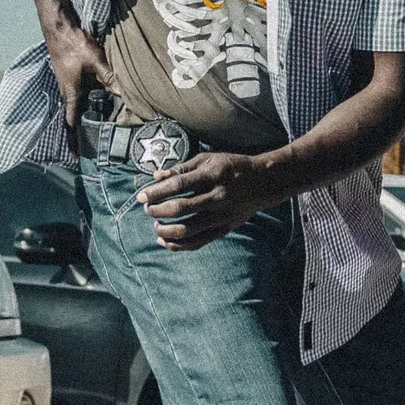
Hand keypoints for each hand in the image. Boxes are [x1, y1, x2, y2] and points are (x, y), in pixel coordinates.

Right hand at [47, 22, 116, 142]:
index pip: (71, 122)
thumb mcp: (94, 60)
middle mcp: (68, 91)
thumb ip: (108, 76)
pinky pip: (82, 92)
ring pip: (80, 104)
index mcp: (71, 93)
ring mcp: (69, 82)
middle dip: (81, 132)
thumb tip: (123, 93)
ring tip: (98, 128)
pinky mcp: (72, 74)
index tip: (75, 157)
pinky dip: (90, 99)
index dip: (74, 140)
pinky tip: (101, 99)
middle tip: (89, 148)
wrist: (58, 26)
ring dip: (87, 115)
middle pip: (75, 116)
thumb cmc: (72, 43)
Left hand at [137, 151, 276, 250]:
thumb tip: (156, 177)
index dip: (156, 192)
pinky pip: (198, 242)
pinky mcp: (224, 229)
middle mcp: (217, 197)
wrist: (263, 182)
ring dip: (166, 231)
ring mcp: (221, 216)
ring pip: (188, 230)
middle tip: (147, 209)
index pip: (177, 185)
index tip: (141, 196)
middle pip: (180, 209)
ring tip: (156, 225)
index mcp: (211, 176)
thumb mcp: (208, 159)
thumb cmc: (231, 167)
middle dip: (158, 211)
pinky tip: (165, 241)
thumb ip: (181, 168)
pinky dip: (179, 245)